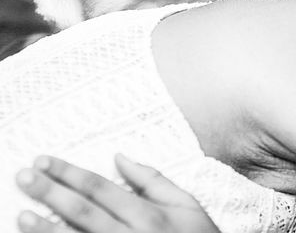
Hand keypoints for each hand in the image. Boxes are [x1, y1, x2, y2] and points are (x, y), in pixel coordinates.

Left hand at [15, 154, 219, 232]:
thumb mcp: (186, 205)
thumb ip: (153, 180)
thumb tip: (120, 158)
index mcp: (149, 216)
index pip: (101, 189)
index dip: (70, 174)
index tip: (45, 162)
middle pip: (83, 213)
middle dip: (51, 193)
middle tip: (24, 177)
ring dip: (45, 230)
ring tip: (21, 213)